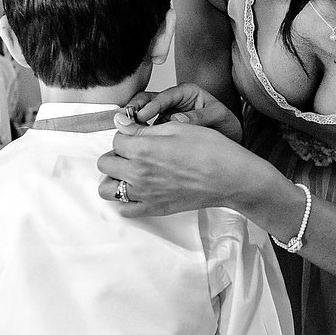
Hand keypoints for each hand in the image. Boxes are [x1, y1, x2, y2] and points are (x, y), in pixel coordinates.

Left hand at [97, 117, 264, 216]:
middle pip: (105, 163)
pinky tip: (138, 190)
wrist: (230, 178)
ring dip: (114, 178)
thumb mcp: (178, 127)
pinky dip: (125, 200)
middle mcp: (138, 173)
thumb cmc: (210, 150)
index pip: (116, 140)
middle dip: (116, 154)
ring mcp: (144, 194)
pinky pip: (124, 209)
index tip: (138, 135)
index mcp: (142, 150)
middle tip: (134, 152)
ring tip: (130, 172)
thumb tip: (123, 125)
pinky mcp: (154, 209)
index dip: (127, 135)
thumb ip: (145, 129)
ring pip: (106, 189)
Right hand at [119, 84, 242, 143]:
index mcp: (187, 92)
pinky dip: (138, 133)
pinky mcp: (162, 127)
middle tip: (125, 120)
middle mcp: (173, 101)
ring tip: (124, 131)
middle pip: (148, 99)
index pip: (165, 96)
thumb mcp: (216, 117)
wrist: (230, 138)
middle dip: (135, 108)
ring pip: (143, 113)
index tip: (142, 116)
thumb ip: (198, 117)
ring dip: (133, 122)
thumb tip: (177, 120)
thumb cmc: (225, 123)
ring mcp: (166, 114)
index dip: (152, 105)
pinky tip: (133, 141)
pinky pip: (147, 128)